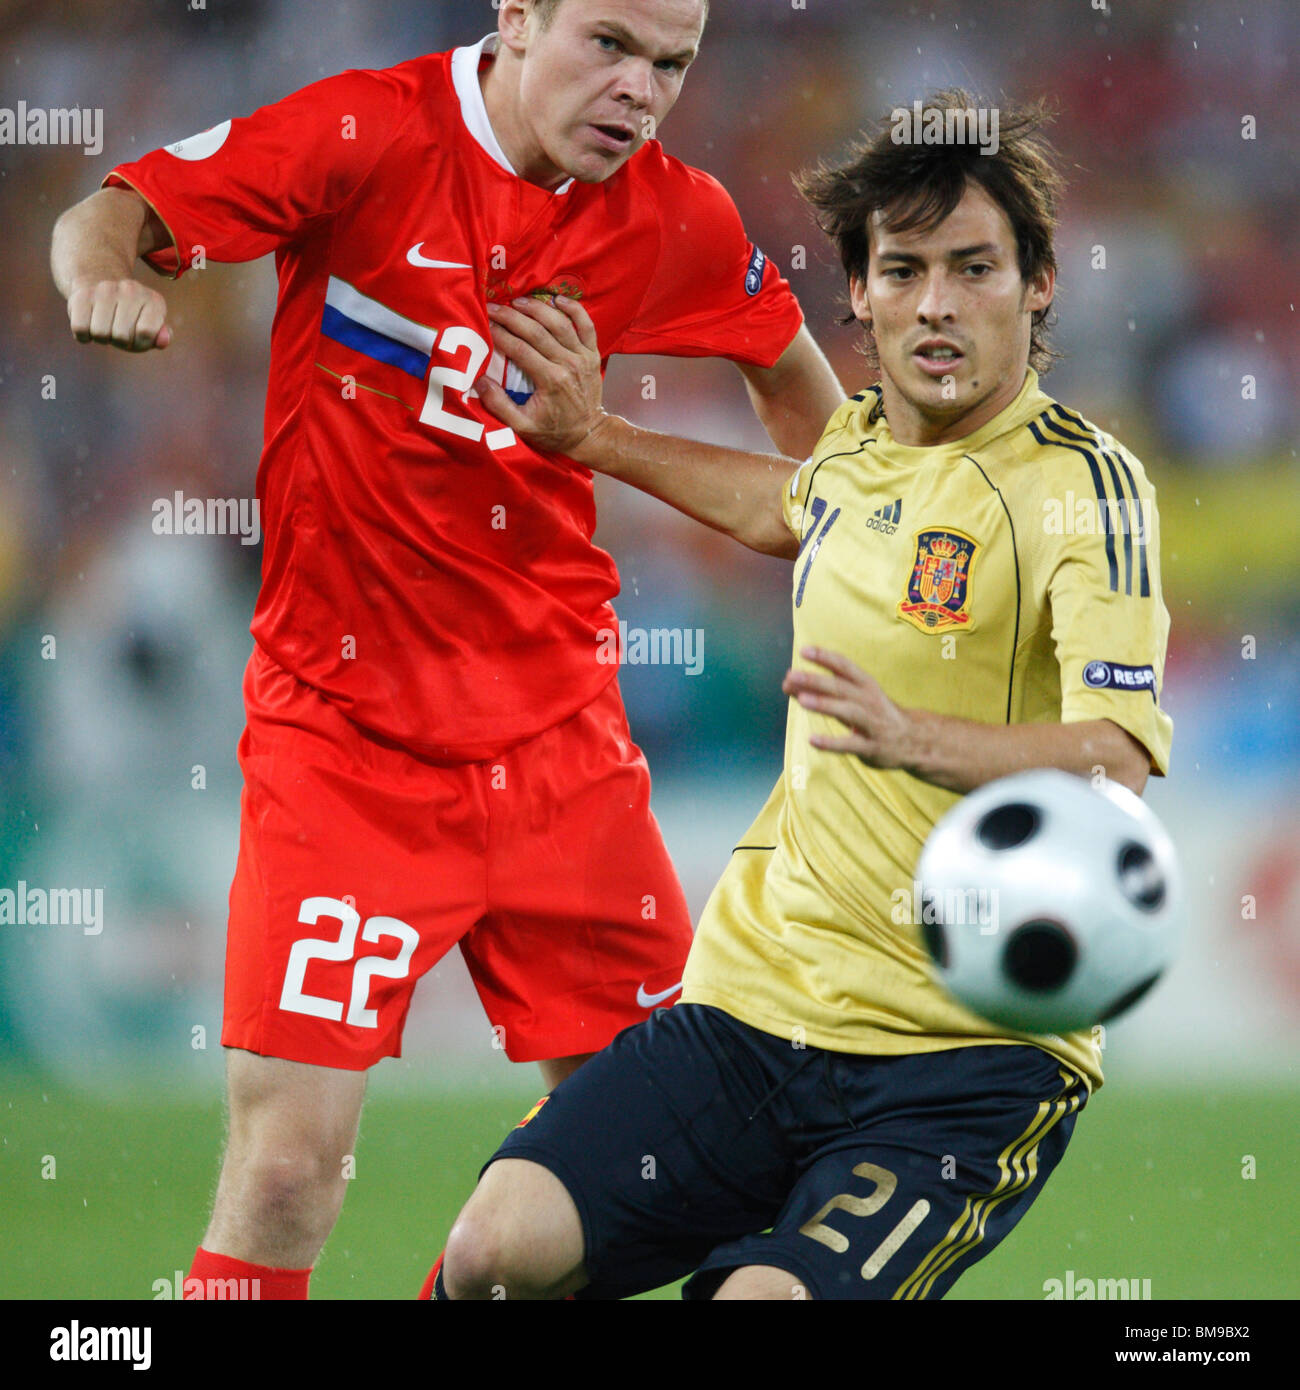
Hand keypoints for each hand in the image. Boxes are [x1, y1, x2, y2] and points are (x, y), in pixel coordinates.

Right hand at [67, 276, 171, 351]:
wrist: (99, 283)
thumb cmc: (130, 317)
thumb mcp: (149, 328)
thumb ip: (159, 338)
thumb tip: (163, 341)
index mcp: (153, 300)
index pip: (146, 333)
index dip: (140, 343)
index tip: (137, 336)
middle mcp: (130, 290)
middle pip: (121, 336)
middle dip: (119, 342)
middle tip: (118, 330)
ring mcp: (105, 290)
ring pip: (100, 334)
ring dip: (101, 338)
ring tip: (105, 325)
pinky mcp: (81, 295)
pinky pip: (80, 329)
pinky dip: (84, 336)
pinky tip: (90, 324)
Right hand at [476, 295, 604, 456]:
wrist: (588, 434)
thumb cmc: (554, 432)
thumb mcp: (523, 426)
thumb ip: (499, 405)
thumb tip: (478, 381)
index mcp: (551, 380)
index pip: (520, 349)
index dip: (500, 334)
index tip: (485, 323)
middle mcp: (568, 364)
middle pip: (537, 331)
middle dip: (512, 316)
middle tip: (494, 306)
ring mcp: (583, 357)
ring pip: (560, 323)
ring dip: (538, 308)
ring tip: (517, 301)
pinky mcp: (593, 354)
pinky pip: (586, 324)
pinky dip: (574, 308)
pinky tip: (557, 298)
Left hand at [782, 646, 917, 769]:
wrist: (913, 739)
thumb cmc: (874, 714)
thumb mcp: (852, 699)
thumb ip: (821, 692)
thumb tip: (788, 683)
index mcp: (865, 684)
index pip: (844, 666)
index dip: (824, 657)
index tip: (803, 650)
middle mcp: (869, 700)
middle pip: (841, 687)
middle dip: (816, 680)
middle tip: (792, 675)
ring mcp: (872, 723)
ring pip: (847, 711)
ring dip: (825, 705)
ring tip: (802, 699)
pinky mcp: (871, 747)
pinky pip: (850, 744)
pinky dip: (831, 742)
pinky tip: (812, 740)